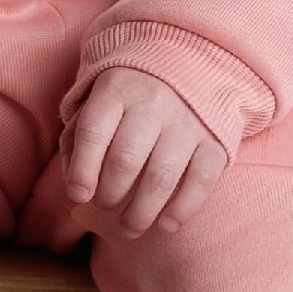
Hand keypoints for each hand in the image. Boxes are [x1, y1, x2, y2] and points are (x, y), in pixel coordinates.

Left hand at [58, 68, 229, 240]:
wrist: (191, 64)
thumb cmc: (130, 97)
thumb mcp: (96, 101)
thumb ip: (77, 140)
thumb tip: (77, 190)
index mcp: (117, 89)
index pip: (93, 132)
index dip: (82, 170)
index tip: (78, 196)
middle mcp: (153, 102)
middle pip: (125, 159)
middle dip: (109, 196)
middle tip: (104, 207)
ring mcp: (187, 120)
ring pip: (161, 176)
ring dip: (141, 213)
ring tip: (129, 228)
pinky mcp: (215, 139)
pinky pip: (201, 180)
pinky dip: (183, 208)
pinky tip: (167, 225)